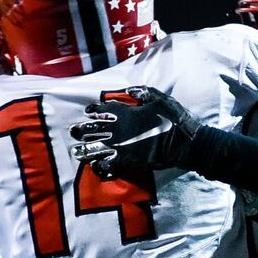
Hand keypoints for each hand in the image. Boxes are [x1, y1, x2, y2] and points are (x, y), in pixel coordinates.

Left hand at [70, 86, 201, 176]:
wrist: (184, 143)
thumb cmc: (174, 118)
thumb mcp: (160, 98)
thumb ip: (142, 93)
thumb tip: (129, 91)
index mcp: (125, 112)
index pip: (102, 109)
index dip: (92, 110)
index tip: (87, 112)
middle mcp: (118, 129)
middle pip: (93, 129)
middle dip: (81, 130)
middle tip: (73, 132)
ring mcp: (121, 146)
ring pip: (95, 148)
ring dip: (84, 149)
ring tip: (76, 152)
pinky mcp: (127, 161)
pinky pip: (108, 165)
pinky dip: (100, 166)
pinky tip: (96, 166)